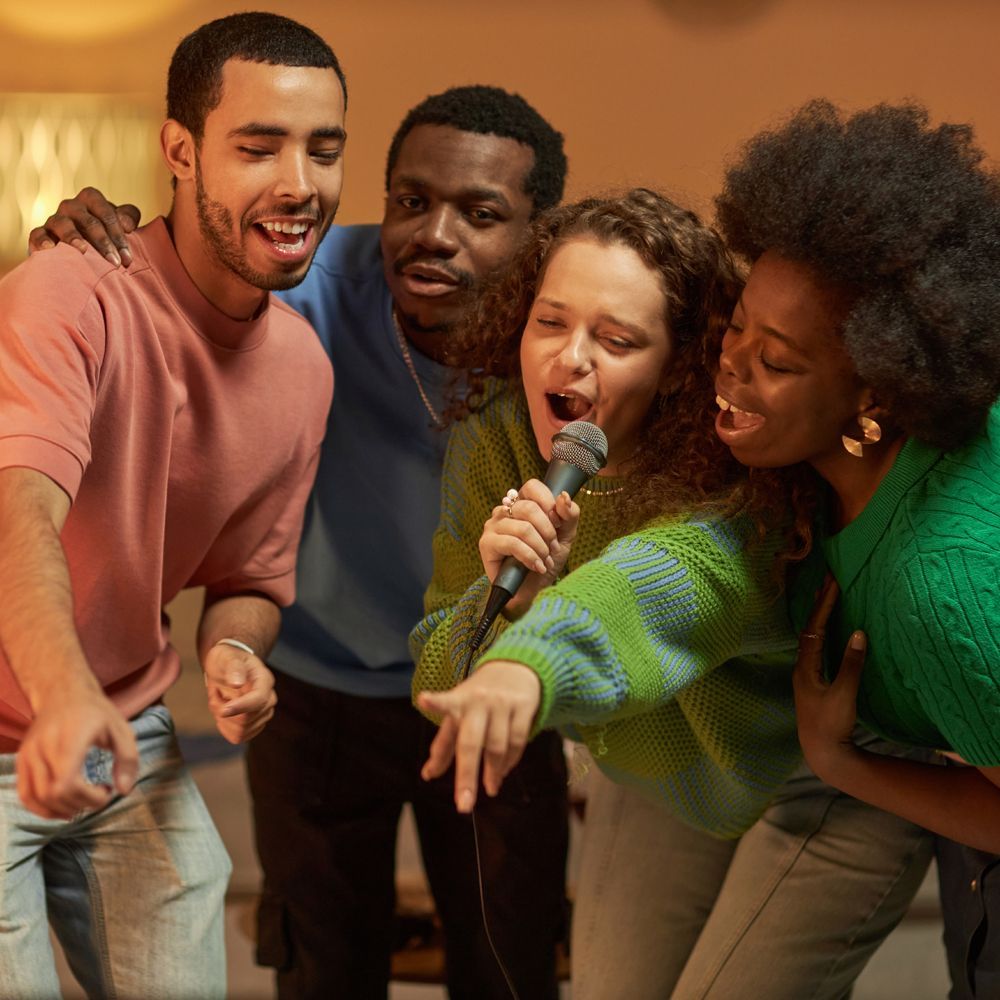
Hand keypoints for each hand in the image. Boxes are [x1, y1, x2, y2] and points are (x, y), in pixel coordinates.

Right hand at [16, 682, 138, 818]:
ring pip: (37, 798)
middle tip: (98, 797)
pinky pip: (25, 794)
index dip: (88, 798)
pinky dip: (42, 808)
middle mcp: (44, 747)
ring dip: (61, 810)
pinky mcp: (21, 760)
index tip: (106, 792)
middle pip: (52, 794)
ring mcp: (29, 754)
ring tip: (82, 803)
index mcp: (71, 738)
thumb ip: (127, 759)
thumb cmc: (95, 712)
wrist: (62, 692)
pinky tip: (62, 808)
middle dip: (79, 805)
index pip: (67, 783)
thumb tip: (125, 791)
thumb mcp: (122, 729)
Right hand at [27, 187, 140, 266]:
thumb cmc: (107, 236)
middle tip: (115, 263)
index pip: (105, 211)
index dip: (118, 234)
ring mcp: (55, 219)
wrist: (81, 252)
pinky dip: (42, 240)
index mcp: (91, 200)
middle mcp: (71, 207)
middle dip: (103, 242)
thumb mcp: (120, 225)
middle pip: (87, 220)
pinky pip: (38, 233)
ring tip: (83, 251)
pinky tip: (49, 249)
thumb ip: (128, 218)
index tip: (127, 258)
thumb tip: (127, 225)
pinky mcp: (41, 234)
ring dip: (73, 237)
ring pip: (62, 223)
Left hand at [203, 642, 276, 743]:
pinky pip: (237, 737)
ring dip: (223, 719)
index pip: (259, 699)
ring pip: (241, 731)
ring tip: (219, 701)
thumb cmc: (227, 659)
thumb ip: (233, 667)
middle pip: (247, 719)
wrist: (227, 668)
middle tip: (214, 693)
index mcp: (265, 680)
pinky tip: (223, 712)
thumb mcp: (227, 657)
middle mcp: (269, 699)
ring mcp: (263, 714)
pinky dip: (225, 727)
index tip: (222, 710)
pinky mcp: (254, 725)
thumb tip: (237, 684)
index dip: (241, 707)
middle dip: (224, 711)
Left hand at [417, 660, 540, 811]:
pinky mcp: (523, 706)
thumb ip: (444, 745)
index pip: (445, 703)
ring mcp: (502, 703)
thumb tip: (428, 776)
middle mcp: (479, 701)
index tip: (423, 700)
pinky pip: (518, 741)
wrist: (515, 668)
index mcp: (458, 701)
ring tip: (490, 788)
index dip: (435, 702)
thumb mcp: (458, 713)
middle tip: (463, 804)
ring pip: (497, 747)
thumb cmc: (478, 697)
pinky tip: (504, 772)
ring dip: (493, 773)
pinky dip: (510, 762)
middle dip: (467, 775)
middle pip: (471, 742)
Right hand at [480, 478, 579, 615]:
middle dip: (548, 532)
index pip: (532, 486)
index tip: (557, 524)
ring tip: (544, 561)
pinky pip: (512, 543)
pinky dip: (530, 556)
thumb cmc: (547, 560)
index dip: (548, 503)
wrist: (535, 590)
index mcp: (522, 504)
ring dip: (540, 548)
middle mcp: (504, 511)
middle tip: (552, 548)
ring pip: (523, 528)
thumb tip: (563, 496)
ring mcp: (493, 526)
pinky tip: (536, 567)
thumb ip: (569, 515)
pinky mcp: (486, 544)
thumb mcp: (565, 536)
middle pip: (529, 508)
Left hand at [792, 576, 866, 778]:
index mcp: (805, 668)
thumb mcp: (845, 695)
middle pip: (809, 629)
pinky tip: (827, 628)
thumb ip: (851, 664)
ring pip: (811, 637)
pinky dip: (822, 631)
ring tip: (826, 595)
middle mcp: (801, 667)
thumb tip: (859, 633)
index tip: (833, 583)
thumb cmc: (831, 725)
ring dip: (819, 615)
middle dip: (819, 604)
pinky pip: (816, 647)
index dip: (824, 606)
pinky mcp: (813, 681)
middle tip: (828, 580)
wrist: (822, 753)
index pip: (814, 629)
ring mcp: (806, 674)